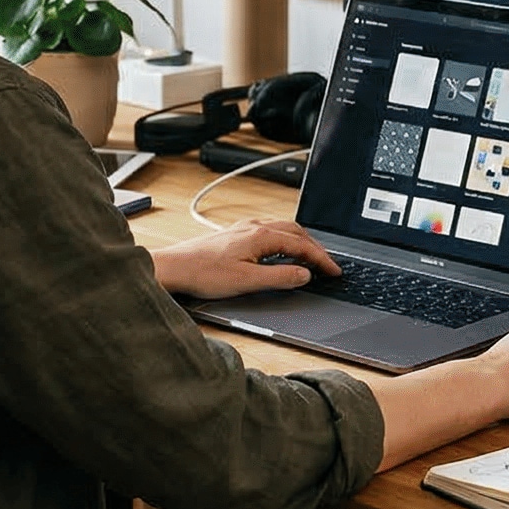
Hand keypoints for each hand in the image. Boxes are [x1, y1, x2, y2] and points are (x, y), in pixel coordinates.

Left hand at [152, 219, 341, 300]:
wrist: (174, 267)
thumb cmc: (204, 274)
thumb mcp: (247, 281)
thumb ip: (279, 278)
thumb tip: (304, 275)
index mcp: (261, 236)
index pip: (302, 245)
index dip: (322, 259)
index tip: (334, 271)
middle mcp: (254, 227)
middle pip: (295, 232)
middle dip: (315, 248)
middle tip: (328, 265)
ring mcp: (243, 228)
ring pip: (282, 229)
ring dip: (300, 242)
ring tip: (310, 258)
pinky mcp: (234, 234)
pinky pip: (269, 231)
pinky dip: (284, 240)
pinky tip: (280, 251)